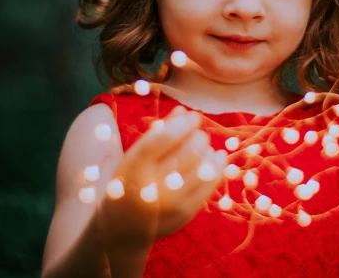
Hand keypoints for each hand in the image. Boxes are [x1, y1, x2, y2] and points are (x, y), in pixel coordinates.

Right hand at [96, 106, 227, 250]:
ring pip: (202, 167)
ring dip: (207, 150)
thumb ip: (156, 133)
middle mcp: (150, 187)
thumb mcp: (134, 156)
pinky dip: (216, 166)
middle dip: (198, 136)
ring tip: (202, 147)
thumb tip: (183, 110)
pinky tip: (216, 157)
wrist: (122, 228)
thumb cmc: (129, 181)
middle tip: (199, 133)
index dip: (183, 124)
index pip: (162, 138)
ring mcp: (169, 203)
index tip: (194, 116)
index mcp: (132, 168)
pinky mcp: (185, 213)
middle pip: (188, 152)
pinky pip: (209, 184)